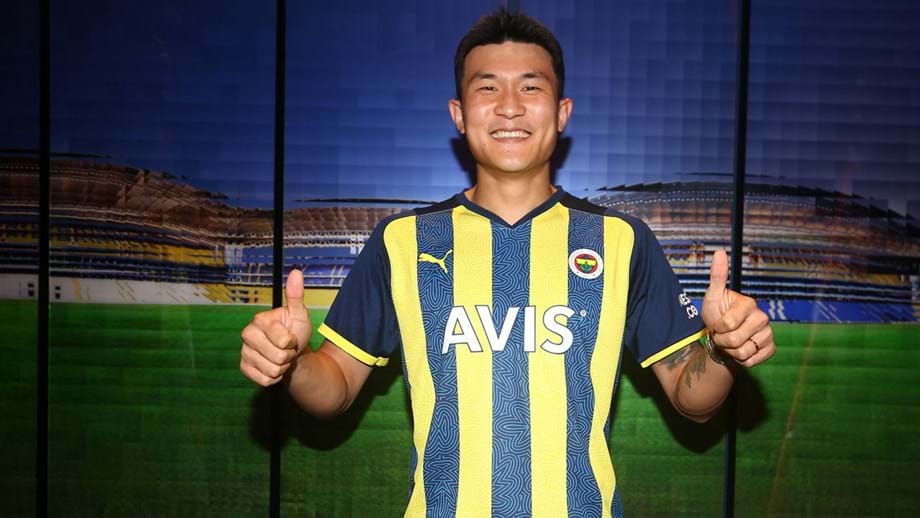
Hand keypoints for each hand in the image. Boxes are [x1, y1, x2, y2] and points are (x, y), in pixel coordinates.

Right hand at [239, 270, 312, 385]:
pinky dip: (274, 377)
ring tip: (281, 356)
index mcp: (260, 320)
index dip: (293, 342)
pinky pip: (265, 380)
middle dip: (288, 356)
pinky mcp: (244, 368)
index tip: (291, 336)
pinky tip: (273, 366)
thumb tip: (296, 272)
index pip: (284, 341)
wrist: (290, 351)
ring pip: (273, 371)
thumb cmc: (294, 330)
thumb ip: (296, 295)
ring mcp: (244, 352)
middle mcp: (247, 335)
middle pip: (278, 357)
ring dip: (283, 367)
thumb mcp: (299, 314)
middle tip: (286, 349)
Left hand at [701, 250, 774, 366]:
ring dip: (731, 351)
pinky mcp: (771, 348)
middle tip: (723, 334)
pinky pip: (753, 361)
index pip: (727, 324)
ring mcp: (768, 334)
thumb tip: (719, 251)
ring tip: (731, 342)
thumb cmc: (717, 315)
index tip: (718, 323)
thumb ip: (717, 276)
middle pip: (735, 340)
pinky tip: (741, 349)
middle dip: (723, 341)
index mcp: (749, 304)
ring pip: (744, 353)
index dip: (717, 328)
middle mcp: (762, 317)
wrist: (724, 336)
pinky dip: (742, 360)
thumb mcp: (712, 296)